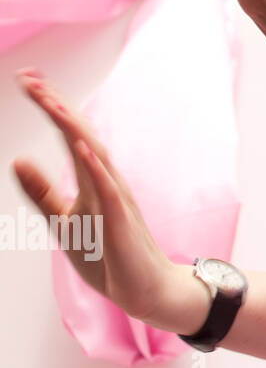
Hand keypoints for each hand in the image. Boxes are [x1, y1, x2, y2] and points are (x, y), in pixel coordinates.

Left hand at [11, 72, 206, 333]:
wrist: (146, 289)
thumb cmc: (110, 254)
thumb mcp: (64, 220)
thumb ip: (43, 191)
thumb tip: (17, 158)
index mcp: (93, 178)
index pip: (68, 134)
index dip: (49, 107)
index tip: (28, 79)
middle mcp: (107, 180)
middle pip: (80, 135)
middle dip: (55, 106)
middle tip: (30, 78)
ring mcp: (117, 199)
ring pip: (94, 155)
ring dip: (72, 127)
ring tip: (50, 102)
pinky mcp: (121, 221)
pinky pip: (109, 189)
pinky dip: (95, 166)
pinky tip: (80, 147)